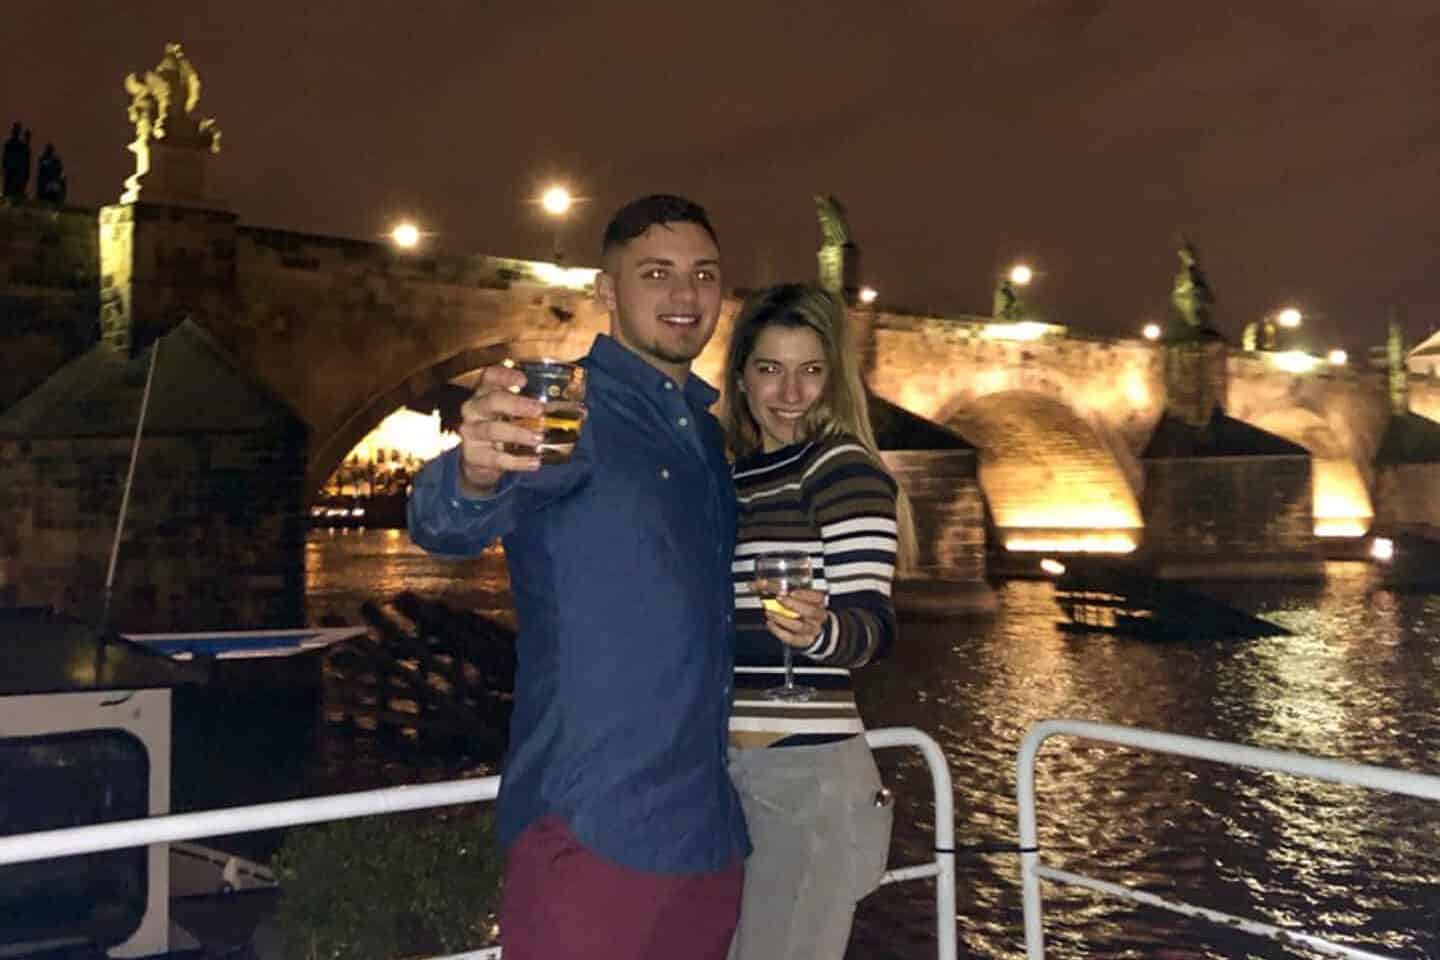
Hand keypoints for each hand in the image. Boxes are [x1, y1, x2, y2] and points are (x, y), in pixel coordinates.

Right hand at [456, 365, 545, 495]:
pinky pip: (496, 458)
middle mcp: (474, 408)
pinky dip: (517, 462)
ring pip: (493, 430)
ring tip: (538, 437)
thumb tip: (582, 411)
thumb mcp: (515, 414)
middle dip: (516, 404)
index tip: (524, 380)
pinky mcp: (473, 455)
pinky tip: (535, 462)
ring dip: (518, 433)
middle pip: (491, 401)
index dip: (505, 376)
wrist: (480, 460)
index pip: (490, 376)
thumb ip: (539, 408)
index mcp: (486, 392)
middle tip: (539, 410)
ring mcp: (471, 432)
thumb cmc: (504, 427)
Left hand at [764, 588, 827, 649]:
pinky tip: (770, 624)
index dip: (805, 594)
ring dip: (782, 619)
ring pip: (800, 626)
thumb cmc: (800, 607)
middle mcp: (818, 617)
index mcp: (819, 603)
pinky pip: (791, 638)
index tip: (791, 592)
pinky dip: (778, 631)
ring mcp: (812, 630)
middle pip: (811, 611)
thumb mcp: (796, 596)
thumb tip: (763, 583)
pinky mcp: (803, 641)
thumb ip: (783, 589)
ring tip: (770, 612)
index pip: (818, 597)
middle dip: (793, 605)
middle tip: (779, 599)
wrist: (808, 627)